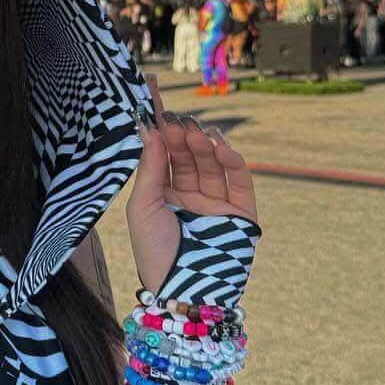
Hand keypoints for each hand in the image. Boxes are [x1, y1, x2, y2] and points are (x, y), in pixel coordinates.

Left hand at [125, 77, 258, 295]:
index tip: (151, 91)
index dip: (158, 121)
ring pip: (210, 162)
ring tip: (192, 132)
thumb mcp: (143, 207)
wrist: (184, 294)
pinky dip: (230, 159)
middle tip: (175, 119)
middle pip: (186, 153)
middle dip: (180, 133)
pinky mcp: (241, 212)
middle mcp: (189, 194)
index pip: (161, 150)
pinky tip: (217, 145)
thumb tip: (150, 127)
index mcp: (161, 193)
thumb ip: (150, 167)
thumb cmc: (154, 254)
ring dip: (202, 143)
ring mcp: (216, 202)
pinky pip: (238, 179)